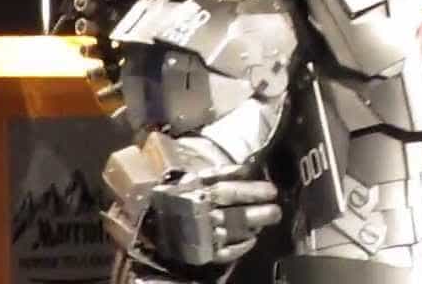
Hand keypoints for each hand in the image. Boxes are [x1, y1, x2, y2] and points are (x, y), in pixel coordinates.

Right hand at [150, 175, 282, 266]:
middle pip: (231, 205)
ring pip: (231, 228)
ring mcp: (200, 233)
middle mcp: (197, 211)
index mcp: (193, 190)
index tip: (268, 186)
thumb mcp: (187, 179)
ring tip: (271, 216)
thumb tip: (246, 168)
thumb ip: (214, 174)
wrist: (146, 226)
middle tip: (274, 200)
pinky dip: (240, 246)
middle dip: (255, 203)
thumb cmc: (170, 199)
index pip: (224, 185)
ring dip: (253, 222)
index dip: (248, 186)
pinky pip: (224, 252)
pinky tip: (252, 240)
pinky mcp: (200, 253)